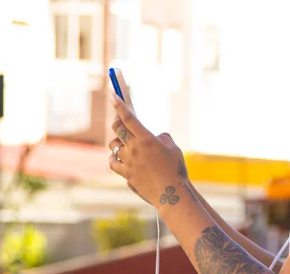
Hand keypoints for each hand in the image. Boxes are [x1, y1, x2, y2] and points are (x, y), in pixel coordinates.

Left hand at [108, 93, 191, 210]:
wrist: (171, 194)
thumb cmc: (175, 169)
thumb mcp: (173, 147)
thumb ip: (162, 137)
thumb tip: (153, 137)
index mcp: (146, 139)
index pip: (128, 118)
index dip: (119, 106)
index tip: (113, 96)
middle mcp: (134, 149)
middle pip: (117, 130)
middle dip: (117, 121)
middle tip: (119, 119)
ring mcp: (128, 163)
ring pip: (113, 146)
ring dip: (117, 141)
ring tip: (123, 141)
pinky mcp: (126, 175)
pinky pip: (113, 163)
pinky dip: (114, 158)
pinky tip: (119, 157)